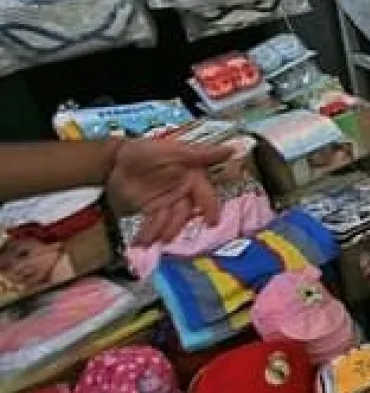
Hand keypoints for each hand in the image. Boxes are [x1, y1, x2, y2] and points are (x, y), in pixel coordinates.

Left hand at [109, 139, 232, 246]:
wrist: (115, 159)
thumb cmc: (147, 151)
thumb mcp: (175, 150)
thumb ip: (202, 154)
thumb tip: (231, 149)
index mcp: (193, 178)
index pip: (205, 196)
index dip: (210, 208)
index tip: (212, 223)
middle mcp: (183, 192)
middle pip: (184, 213)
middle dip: (175, 226)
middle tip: (166, 238)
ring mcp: (167, 203)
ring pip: (169, 222)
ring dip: (159, 233)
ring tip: (147, 242)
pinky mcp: (151, 211)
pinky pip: (153, 225)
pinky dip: (147, 234)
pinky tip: (140, 242)